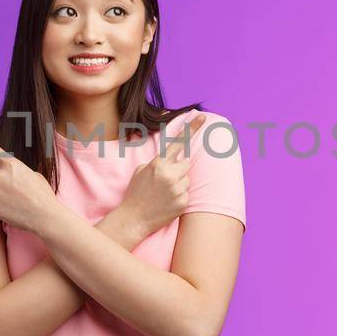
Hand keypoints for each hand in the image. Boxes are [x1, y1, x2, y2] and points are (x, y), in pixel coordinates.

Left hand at [0, 121, 67, 233]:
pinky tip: (14, 210)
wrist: (45, 216)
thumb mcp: (33, 175)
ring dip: (5, 196)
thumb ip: (18, 172)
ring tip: (20, 202)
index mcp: (10, 163)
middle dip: (7, 183)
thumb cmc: (43, 195)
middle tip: (22, 192)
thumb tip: (12, 178)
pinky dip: (2, 207)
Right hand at [116, 112, 207, 236]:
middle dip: (178, 168)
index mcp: (159, 164)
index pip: (178, 142)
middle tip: (166, 179)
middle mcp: (170, 175)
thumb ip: (158, 162)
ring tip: (164, 193)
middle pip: (186, 163)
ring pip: (187, 179)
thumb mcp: (141, 171)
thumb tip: (173, 159)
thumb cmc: (136, 193)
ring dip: (179, 183)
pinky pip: (186, 193)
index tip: (202, 116)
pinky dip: (179, 197)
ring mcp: (177, 189)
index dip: (192, 128)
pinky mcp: (183, 202)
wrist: (134, 218)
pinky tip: (166, 203)